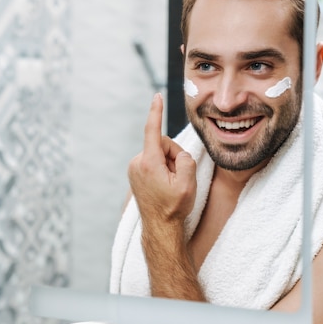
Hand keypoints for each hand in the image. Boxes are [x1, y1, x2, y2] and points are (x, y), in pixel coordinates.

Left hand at [127, 93, 196, 242]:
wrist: (160, 227)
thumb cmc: (174, 207)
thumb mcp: (188, 183)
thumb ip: (186, 160)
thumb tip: (178, 155)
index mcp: (148, 163)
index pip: (153, 131)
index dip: (156, 112)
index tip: (157, 96)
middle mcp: (137, 163)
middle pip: (163, 144)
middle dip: (174, 156)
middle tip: (178, 179)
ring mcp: (134, 168)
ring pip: (159, 153)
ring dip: (169, 165)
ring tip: (169, 185)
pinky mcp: (135, 172)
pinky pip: (154, 161)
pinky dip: (162, 169)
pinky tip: (163, 185)